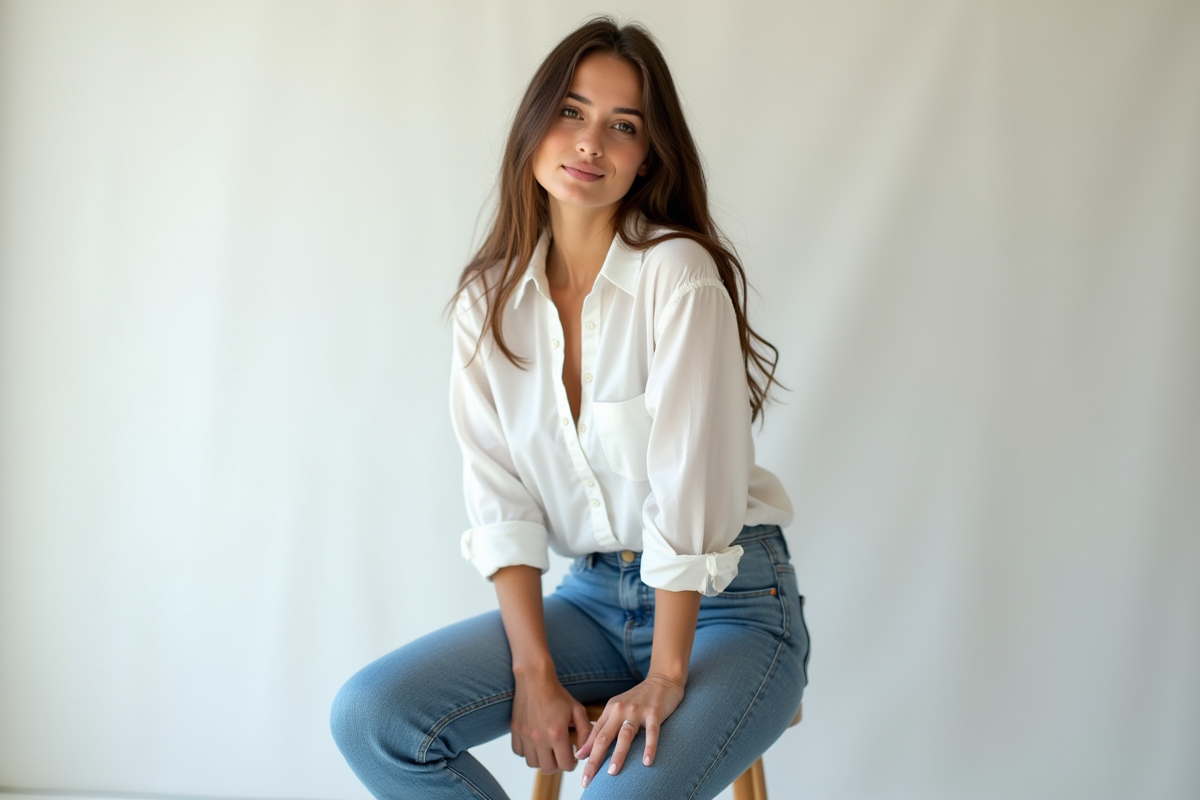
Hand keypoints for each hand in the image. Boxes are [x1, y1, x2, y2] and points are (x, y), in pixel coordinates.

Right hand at [510, 667, 591, 773]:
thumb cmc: (558, 694)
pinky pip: (519, 752)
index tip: (572, 756)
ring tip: (548, 749)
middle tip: (560, 754)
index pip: (565, 765)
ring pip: (532, 763)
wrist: (535, 678)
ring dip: (541, 760)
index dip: (572, 763)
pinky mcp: (515, 731)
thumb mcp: (577, 710)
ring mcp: (525, 735)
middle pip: (548, 769)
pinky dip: (527, 752)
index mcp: (557, 734)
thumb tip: (584, 752)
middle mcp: (539, 738)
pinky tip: (535, 742)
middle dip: (557, 764)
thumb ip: (585, 732)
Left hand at [576, 672, 685, 786]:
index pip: (595, 736)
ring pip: (625, 735)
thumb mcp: (617, 710)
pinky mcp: (655, 712)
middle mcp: (621, 709)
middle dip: (595, 759)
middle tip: (588, 778)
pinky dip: (649, 747)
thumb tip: (583, 753)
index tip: (582, 775)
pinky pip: (652, 732)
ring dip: (618, 754)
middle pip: (604, 737)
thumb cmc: (639, 699)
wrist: (662, 679)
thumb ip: (602, 729)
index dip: (587, 755)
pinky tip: (647, 762)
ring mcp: (638, 711)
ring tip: (612, 772)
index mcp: (610, 710)